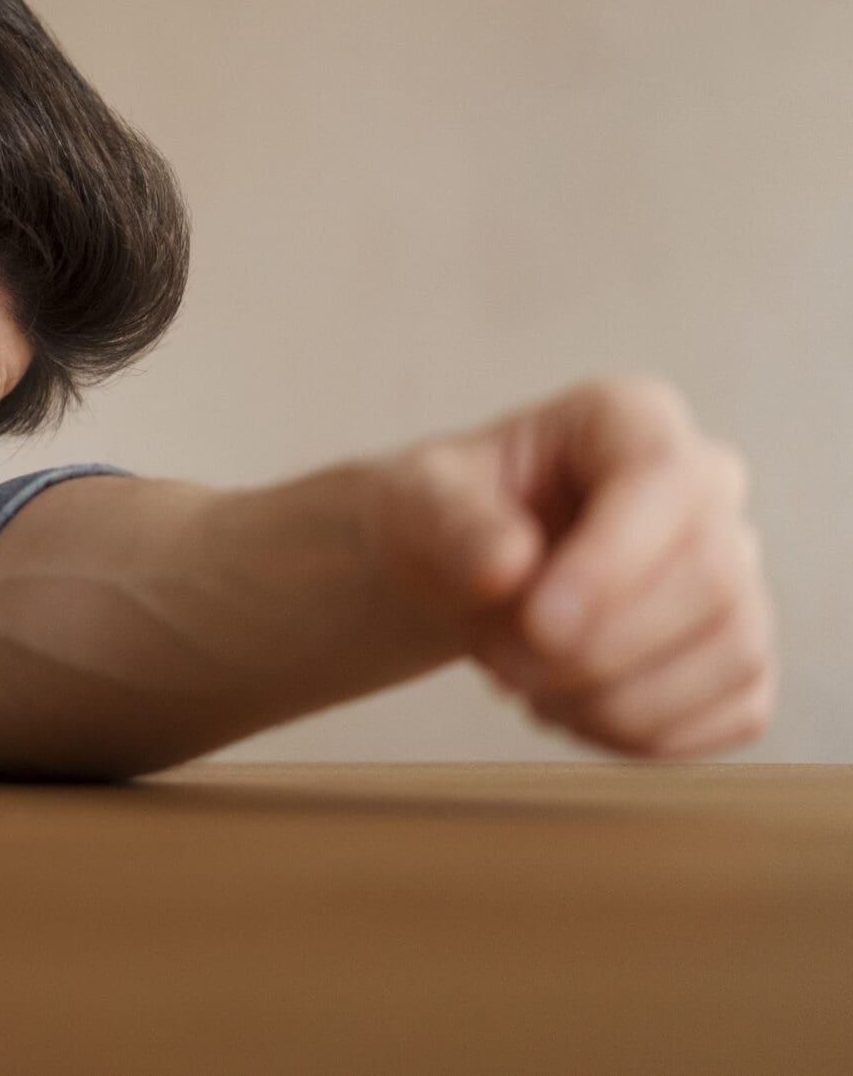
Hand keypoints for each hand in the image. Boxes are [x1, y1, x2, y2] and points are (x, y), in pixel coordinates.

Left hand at [374, 376, 775, 757]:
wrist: (458, 572)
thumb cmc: (443, 519)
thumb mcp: (414, 501)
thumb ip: (448, 521)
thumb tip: (509, 564)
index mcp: (628, 421)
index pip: (665, 476)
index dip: (613, 561)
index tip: (536, 621)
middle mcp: (704, 487)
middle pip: (711, 575)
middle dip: (600, 646)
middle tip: (499, 663)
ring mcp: (735, 572)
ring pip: (734, 648)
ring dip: (617, 697)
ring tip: (520, 684)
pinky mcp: (738, 653)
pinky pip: (738, 709)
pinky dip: (645, 732)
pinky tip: (567, 710)